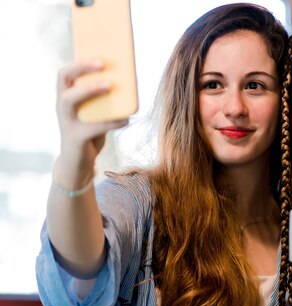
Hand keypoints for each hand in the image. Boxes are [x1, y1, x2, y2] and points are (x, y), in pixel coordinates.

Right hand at [56, 61, 127, 182]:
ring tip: (109, 86)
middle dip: (81, 69)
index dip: (79, 62)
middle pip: (64, 80)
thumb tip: (129, 86)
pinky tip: (127, 120)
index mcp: (67, 98)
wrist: (78, 165)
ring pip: (69, 100)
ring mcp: (66, 122)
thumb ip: (106, 103)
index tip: (98, 55)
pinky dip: (112, 122)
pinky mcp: (75, 138)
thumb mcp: (98, 116)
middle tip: (102, 64)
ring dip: (89, 90)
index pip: (65, 73)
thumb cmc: (90, 135)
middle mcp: (62, 108)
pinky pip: (93, 127)